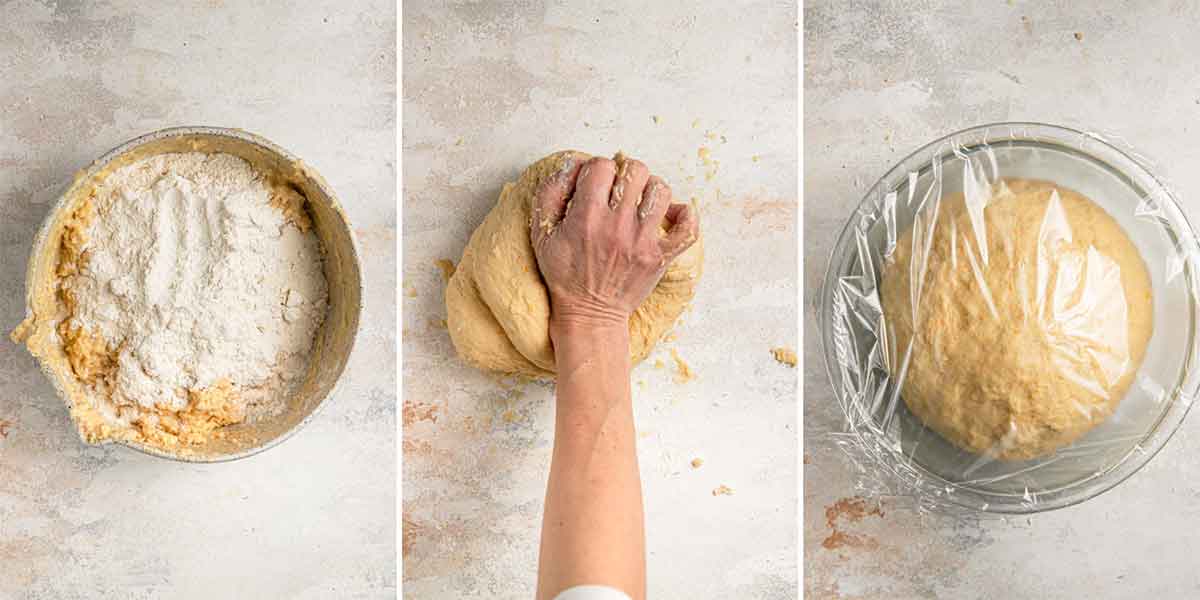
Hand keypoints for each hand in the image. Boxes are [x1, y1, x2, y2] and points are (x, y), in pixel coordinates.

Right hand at [530, 154, 699, 332]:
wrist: (589, 314)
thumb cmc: (565, 275)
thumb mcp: (541, 234)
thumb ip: (550, 193)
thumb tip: (572, 166)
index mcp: (587, 217)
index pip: (602, 166)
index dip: (597, 169)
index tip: (595, 183)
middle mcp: (618, 226)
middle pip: (635, 171)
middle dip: (625, 174)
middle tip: (618, 189)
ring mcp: (643, 242)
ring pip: (661, 191)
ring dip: (650, 190)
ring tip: (640, 201)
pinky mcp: (661, 257)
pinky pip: (688, 228)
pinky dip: (685, 215)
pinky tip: (671, 215)